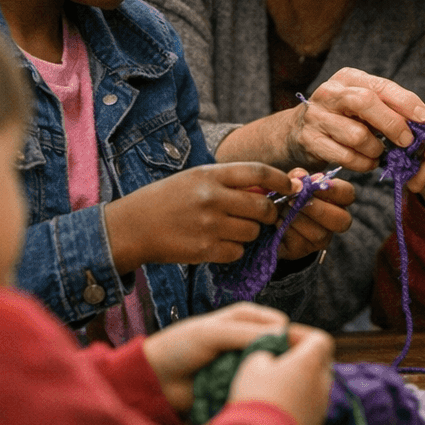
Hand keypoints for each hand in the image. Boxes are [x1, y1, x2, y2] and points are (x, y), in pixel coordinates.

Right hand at [104, 162, 299, 274]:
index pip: (259, 172)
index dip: (281, 180)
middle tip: (263, 215)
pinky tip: (217, 244)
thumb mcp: (196, 179)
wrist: (132, 227)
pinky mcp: (205, 249)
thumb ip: (230, 182)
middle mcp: (212, 198)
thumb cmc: (167, 200)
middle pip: (263, 206)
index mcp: (211, 175)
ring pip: (253, 232)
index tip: (292, 187)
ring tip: (230, 229)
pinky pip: (238, 251)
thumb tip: (269, 190)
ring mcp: (209, 225)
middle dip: (269, 213)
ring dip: (249, 233)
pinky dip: (234, 250)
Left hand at [141, 302, 293, 411]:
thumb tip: (284, 337)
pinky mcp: (238, 385)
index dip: (289, 339)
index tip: (291, 356)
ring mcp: (245, 364)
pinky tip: (253, 398)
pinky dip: (255, 393)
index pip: (282, 326)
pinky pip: (255, 389)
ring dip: (266, 380)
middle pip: (280, 350)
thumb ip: (247, 333)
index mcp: (248, 319)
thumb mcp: (214, 333)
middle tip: (276, 377)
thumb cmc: (181, 346)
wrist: (156, 378)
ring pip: (270, 372)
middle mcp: (250, 339)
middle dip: (280, 363)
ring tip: (262, 389)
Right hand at [229, 326, 336, 424]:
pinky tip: (278, 401)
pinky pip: (311, 401)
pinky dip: (299, 396)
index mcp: (311, 362)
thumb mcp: (253, 363)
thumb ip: (266, 350)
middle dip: (301, 356)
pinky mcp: (316, 421)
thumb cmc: (257, 397)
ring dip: (301, 378)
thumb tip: (271, 354)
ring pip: (316, 381)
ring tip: (275, 382)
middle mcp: (322, 381)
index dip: (302, 334)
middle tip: (278, 359)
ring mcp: (321, 403)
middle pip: (320, 360)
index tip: (283, 338)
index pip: (320, 339)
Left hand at [277, 170, 356, 259]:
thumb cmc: (283, 192)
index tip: (316, 185)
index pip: (348, 194)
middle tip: (294, 200)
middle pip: (342, 220)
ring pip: (319, 234)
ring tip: (281, 208)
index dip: (335, 190)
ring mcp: (320, 238)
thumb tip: (301, 176)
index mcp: (336, 199)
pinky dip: (286, 230)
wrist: (265, 214)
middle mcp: (334, 220)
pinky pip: (299, 244)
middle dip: (318, 210)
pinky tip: (276, 220)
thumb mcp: (290, 180)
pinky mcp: (302, 250)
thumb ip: (297, 176)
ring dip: (297, 219)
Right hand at [285, 67, 424, 172]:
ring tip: (380, 153)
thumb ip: (391, 108)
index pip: (381, 85)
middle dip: (392, 123)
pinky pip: (346, 157)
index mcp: (348, 77)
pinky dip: (364, 163)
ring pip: (357, 135)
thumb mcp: (364, 105)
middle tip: (407, 141)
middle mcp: (330, 92)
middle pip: (365, 102)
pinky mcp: (310, 140)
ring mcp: (316, 116)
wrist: (297, 132)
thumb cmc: (343, 117)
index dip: (405, 102)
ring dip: (376, 149)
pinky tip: (368, 162)